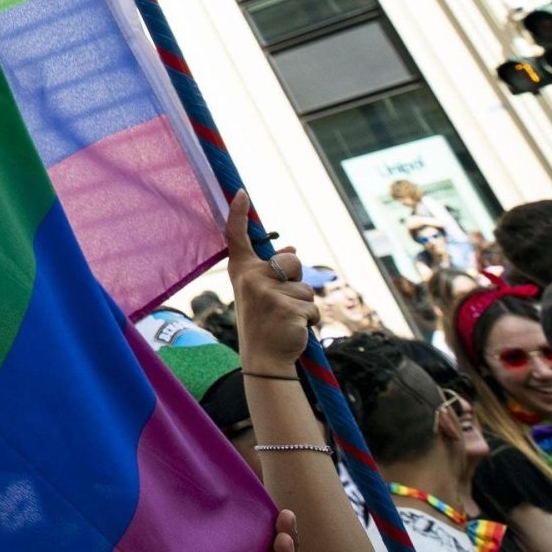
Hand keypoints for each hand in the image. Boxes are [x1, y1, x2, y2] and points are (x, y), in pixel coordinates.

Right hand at [226, 192, 318, 369]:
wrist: (263, 358)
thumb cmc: (262, 322)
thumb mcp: (260, 293)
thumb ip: (273, 271)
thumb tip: (293, 250)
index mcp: (242, 271)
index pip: (237, 237)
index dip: (238, 213)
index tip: (240, 192)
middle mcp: (252, 278)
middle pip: (293, 261)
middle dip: (297, 280)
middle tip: (280, 303)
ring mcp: (269, 293)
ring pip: (307, 288)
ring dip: (304, 304)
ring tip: (286, 319)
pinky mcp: (288, 308)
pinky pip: (313, 308)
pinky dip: (311, 321)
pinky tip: (294, 329)